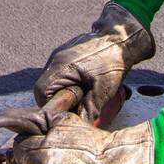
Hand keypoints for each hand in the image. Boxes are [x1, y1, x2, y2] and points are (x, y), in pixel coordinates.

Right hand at [34, 1, 155, 123]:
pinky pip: (61, 73)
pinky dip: (68, 81)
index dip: (50, 105)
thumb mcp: (103, 89)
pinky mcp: (67, 54)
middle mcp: (55, 59)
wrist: (122, 36)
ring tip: (82, 93)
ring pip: (53, 80)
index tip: (65, 111)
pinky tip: (84, 83)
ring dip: (64, 90)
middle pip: (45, 87)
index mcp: (60, 66)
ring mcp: (60, 55)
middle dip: (58, 99)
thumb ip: (90, 109)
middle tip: (76, 104)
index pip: (41, 92)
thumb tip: (82, 127)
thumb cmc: (113, 60)